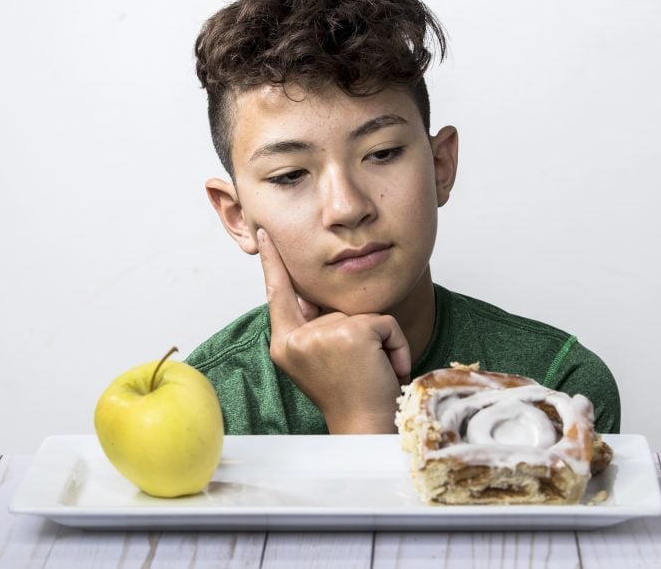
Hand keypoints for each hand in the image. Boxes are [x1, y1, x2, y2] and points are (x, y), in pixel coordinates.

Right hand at [257, 228, 410, 432]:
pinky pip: (385, 322)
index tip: (264, 233)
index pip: (278, 294)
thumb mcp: (320, 359)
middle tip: (361, 372)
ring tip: (373, 373)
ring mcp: (321, 334)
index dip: (271, 261)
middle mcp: (296, 339)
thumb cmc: (351, 397)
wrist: (366, 427)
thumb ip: (314, 328)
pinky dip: (395, 346)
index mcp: (285, 344)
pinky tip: (387, 371)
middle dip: (359, 334)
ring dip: (379, 342)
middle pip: (334, 307)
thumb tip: (311, 297)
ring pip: (363, 314)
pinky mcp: (351, 332)